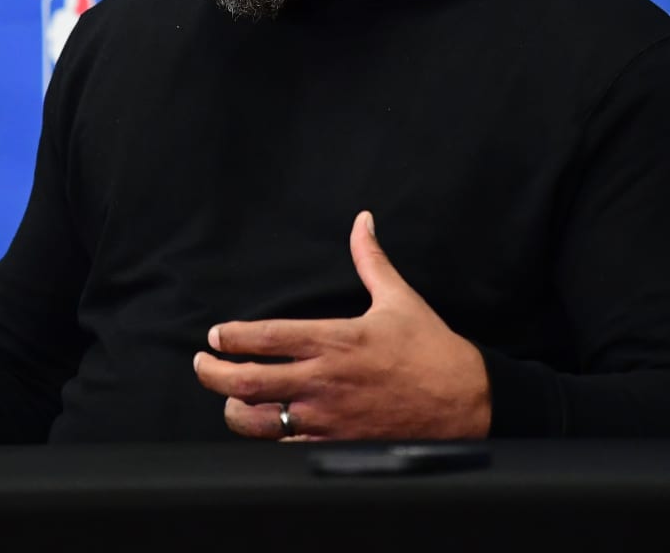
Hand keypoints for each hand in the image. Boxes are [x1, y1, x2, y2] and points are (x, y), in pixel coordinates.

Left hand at [193, 211, 491, 440]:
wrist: (466, 402)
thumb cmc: (431, 350)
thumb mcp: (399, 299)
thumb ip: (371, 260)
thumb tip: (363, 221)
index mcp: (333, 340)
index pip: (264, 337)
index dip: (231, 338)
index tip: (216, 336)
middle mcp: (322, 380)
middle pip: (246, 381)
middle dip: (213, 374)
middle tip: (203, 366)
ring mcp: (327, 417)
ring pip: (258, 422)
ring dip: (235, 411)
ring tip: (231, 400)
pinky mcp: (337, 445)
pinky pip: (287, 449)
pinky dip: (269, 440)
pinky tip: (267, 429)